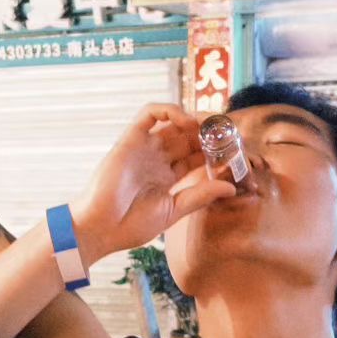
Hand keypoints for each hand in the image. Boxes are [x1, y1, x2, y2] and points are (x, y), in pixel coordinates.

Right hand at [71, 105, 236, 264]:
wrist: (101, 227)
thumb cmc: (131, 225)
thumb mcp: (173, 211)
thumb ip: (200, 196)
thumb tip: (230, 187)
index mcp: (167, 177)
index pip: (196, 157)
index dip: (215, 151)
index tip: (235, 151)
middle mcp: (157, 159)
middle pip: (188, 137)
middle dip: (208, 132)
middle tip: (228, 131)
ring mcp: (144, 148)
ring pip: (172, 122)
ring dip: (193, 119)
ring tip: (210, 124)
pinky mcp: (131, 139)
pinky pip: (150, 114)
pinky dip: (169, 110)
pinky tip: (186, 121)